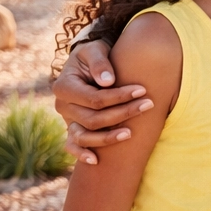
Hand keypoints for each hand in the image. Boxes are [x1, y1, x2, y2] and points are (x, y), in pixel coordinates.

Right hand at [53, 38, 153, 164]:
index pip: (94, 98)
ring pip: (84, 136)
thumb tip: (107, 81)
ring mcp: (67, 119)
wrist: (87, 62)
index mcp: (64, 87)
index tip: (143, 89)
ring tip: (131, 133)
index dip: (119, 96)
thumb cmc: (93, 53)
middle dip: (122, 113)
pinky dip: (81, 154)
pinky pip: (72, 146)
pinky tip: (96, 161)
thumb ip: (100, 62)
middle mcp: (62, 106)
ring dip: (107, 137)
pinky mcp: (72, 128)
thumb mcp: (94, 49)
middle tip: (149, 105)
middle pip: (92, 119)